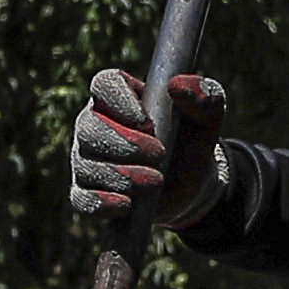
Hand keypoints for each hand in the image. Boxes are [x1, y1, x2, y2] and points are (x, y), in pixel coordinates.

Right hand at [70, 68, 229, 227]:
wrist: (189, 182)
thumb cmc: (191, 139)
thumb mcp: (207, 116)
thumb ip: (204, 95)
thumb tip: (178, 85)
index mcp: (120, 95)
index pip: (104, 84)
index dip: (120, 101)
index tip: (146, 122)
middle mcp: (95, 123)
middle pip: (89, 127)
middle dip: (124, 144)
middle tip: (158, 154)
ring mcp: (86, 159)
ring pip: (86, 165)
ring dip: (121, 176)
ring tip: (155, 182)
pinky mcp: (87, 192)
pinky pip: (81, 198)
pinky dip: (102, 203)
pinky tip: (126, 205)